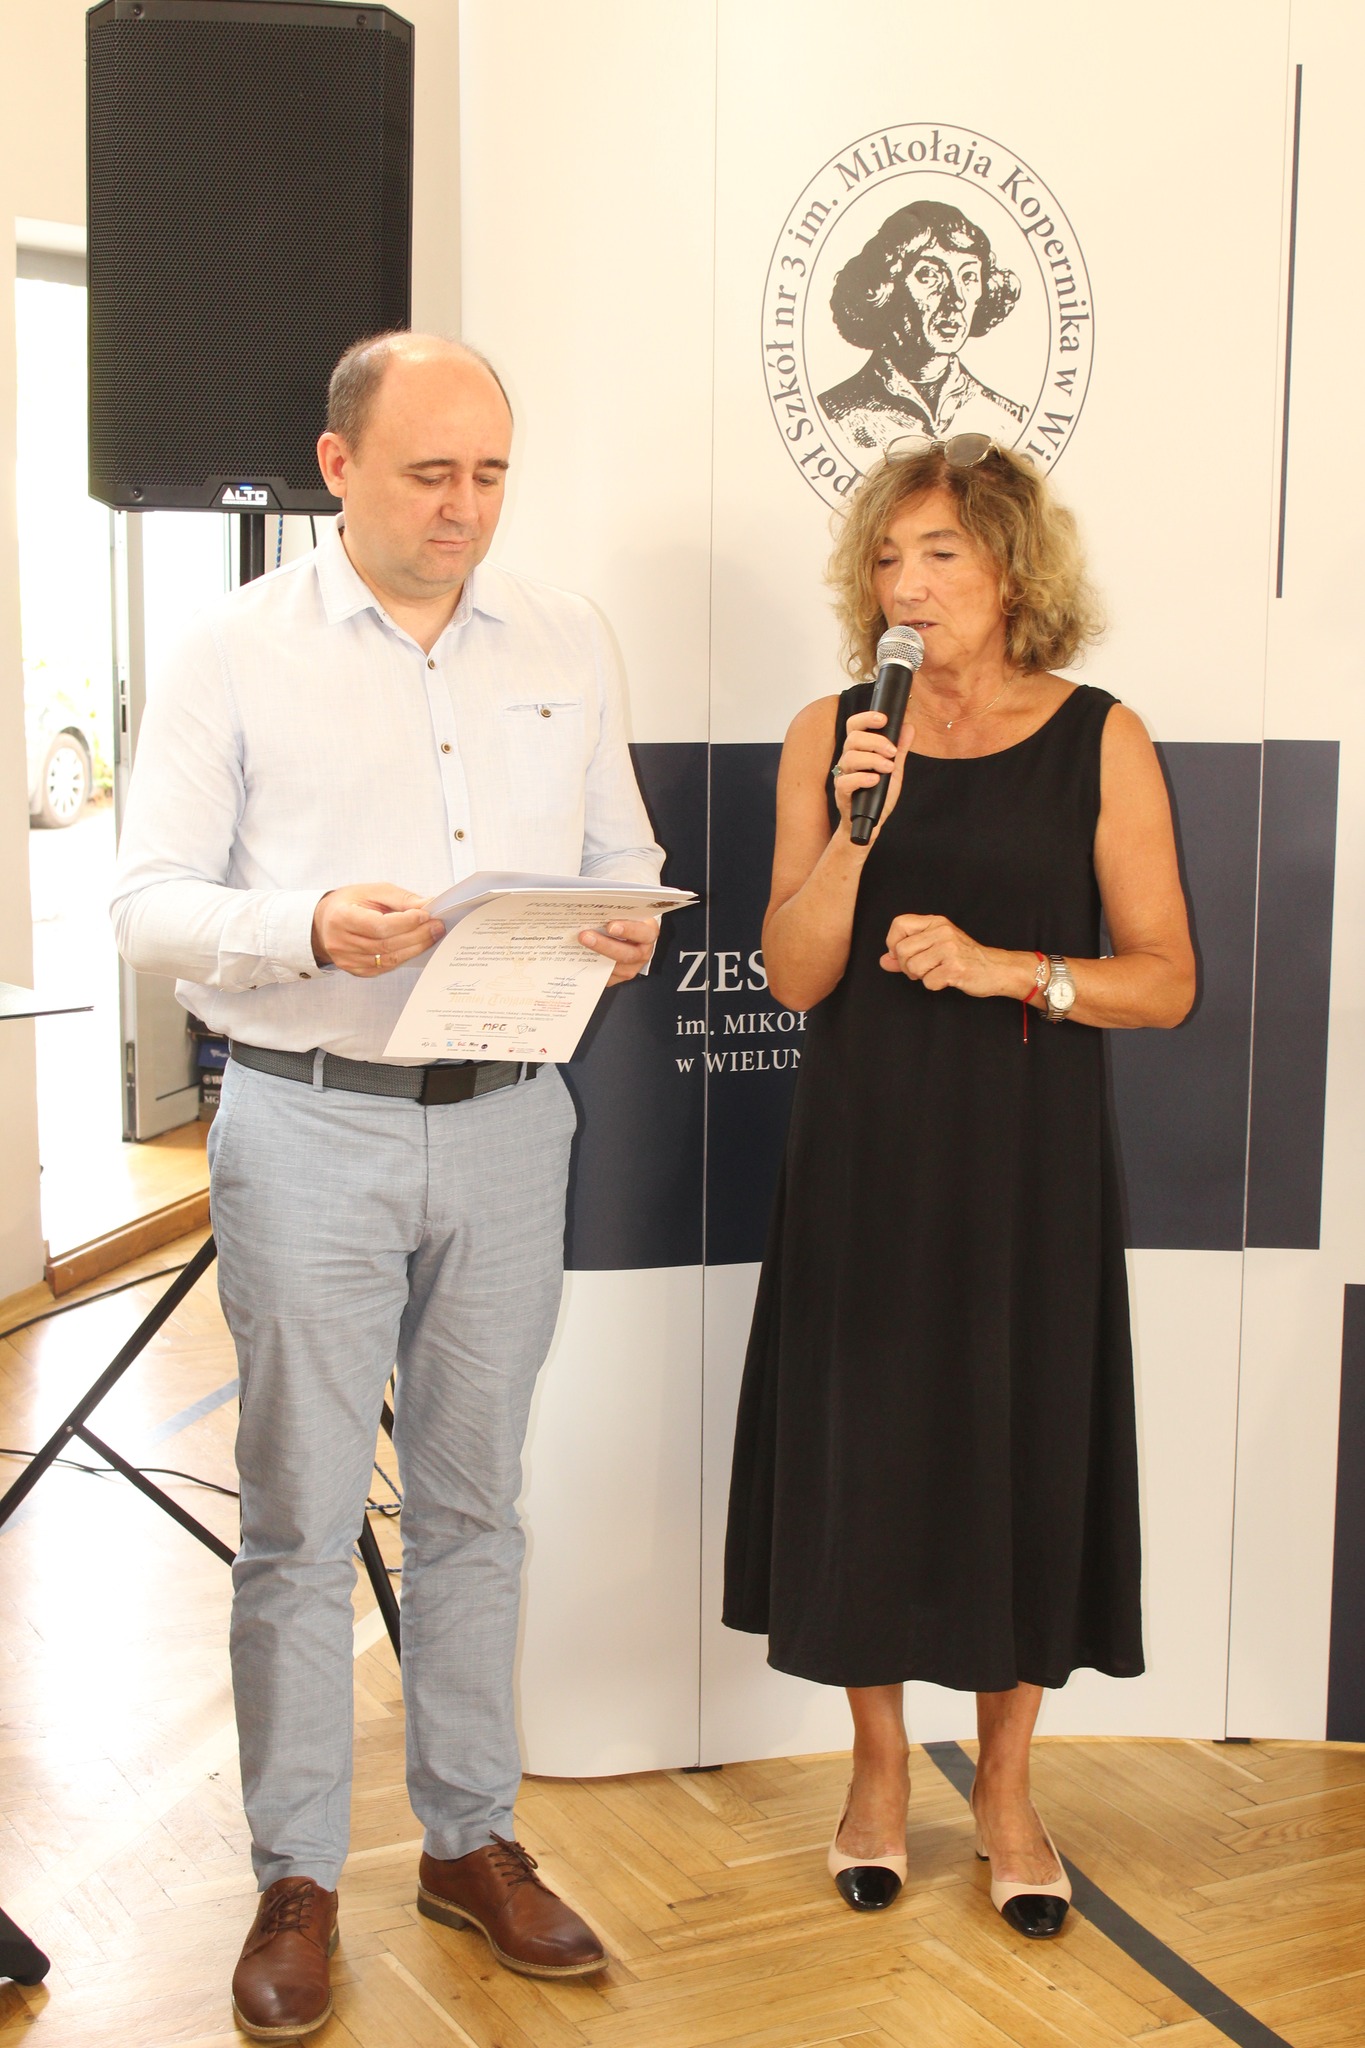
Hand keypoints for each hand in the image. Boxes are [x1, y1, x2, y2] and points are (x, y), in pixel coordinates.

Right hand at [312, 883, 445, 976]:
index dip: (405, 922)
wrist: (326, 921)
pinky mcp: (355, 970)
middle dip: (417, 936)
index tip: (426, 915)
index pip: (378, 926)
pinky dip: (404, 957)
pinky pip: (385, 968)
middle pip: (386, 945)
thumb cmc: (351, 902)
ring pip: (388, 960)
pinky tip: (416, 946)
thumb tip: (428, 905)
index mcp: (341, 918)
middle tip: (437, 926)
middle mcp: (340, 943)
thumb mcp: (373, 891)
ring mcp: (347, 960)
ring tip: (432, 935)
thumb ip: (401, 898)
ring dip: (415, 948)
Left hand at [577, 916, 658, 986]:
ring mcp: (631, 967)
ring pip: (615, 967)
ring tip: (580, 945)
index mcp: (648, 933)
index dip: (628, 930)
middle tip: (586, 936)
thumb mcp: (627, 914)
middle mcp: (642, 952)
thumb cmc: (627, 921)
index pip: (643, 933)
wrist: (628, 936)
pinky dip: (591, 966)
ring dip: (595, 956)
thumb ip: (617, 912)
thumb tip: (595, 907)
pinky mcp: (618, 976)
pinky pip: (604, 976)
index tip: (611, 926)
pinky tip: (579, 956)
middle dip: (604, 945)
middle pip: (627, 954)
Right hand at [832, 709, 914, 843]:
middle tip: (892, 751)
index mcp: (858, 751)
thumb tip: (909, 727)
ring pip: (850, 758)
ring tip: (888, 768)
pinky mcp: (841, 794)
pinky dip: (862, 778)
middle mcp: (848, 760)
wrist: (871, 823)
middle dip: (876, 741)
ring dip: (872, 760)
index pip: (855, 726)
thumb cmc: (878, 796)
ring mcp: (843, 776)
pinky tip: (875, 780)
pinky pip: (845, 781)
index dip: (866, 718)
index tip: (884, 719)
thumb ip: (899, 750)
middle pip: (853, 739)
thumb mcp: (894, 770)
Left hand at [881, 913, 1003, 995]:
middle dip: (906, 966)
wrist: (996, 969)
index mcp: (936, 923)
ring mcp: (950, 949)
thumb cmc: (965, 958)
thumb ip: (908, 953)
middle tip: (922, 969)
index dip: (893, 942)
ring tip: (936, 973)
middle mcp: (942, 931)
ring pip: (912, 967)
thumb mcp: (936, 948)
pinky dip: (934, 985)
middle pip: (902, 950)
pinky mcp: (955, 968)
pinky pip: (928, 982)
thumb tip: (884, 961)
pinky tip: (947, 979)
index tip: (901, 954)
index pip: (899, 923)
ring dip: (921, 977)